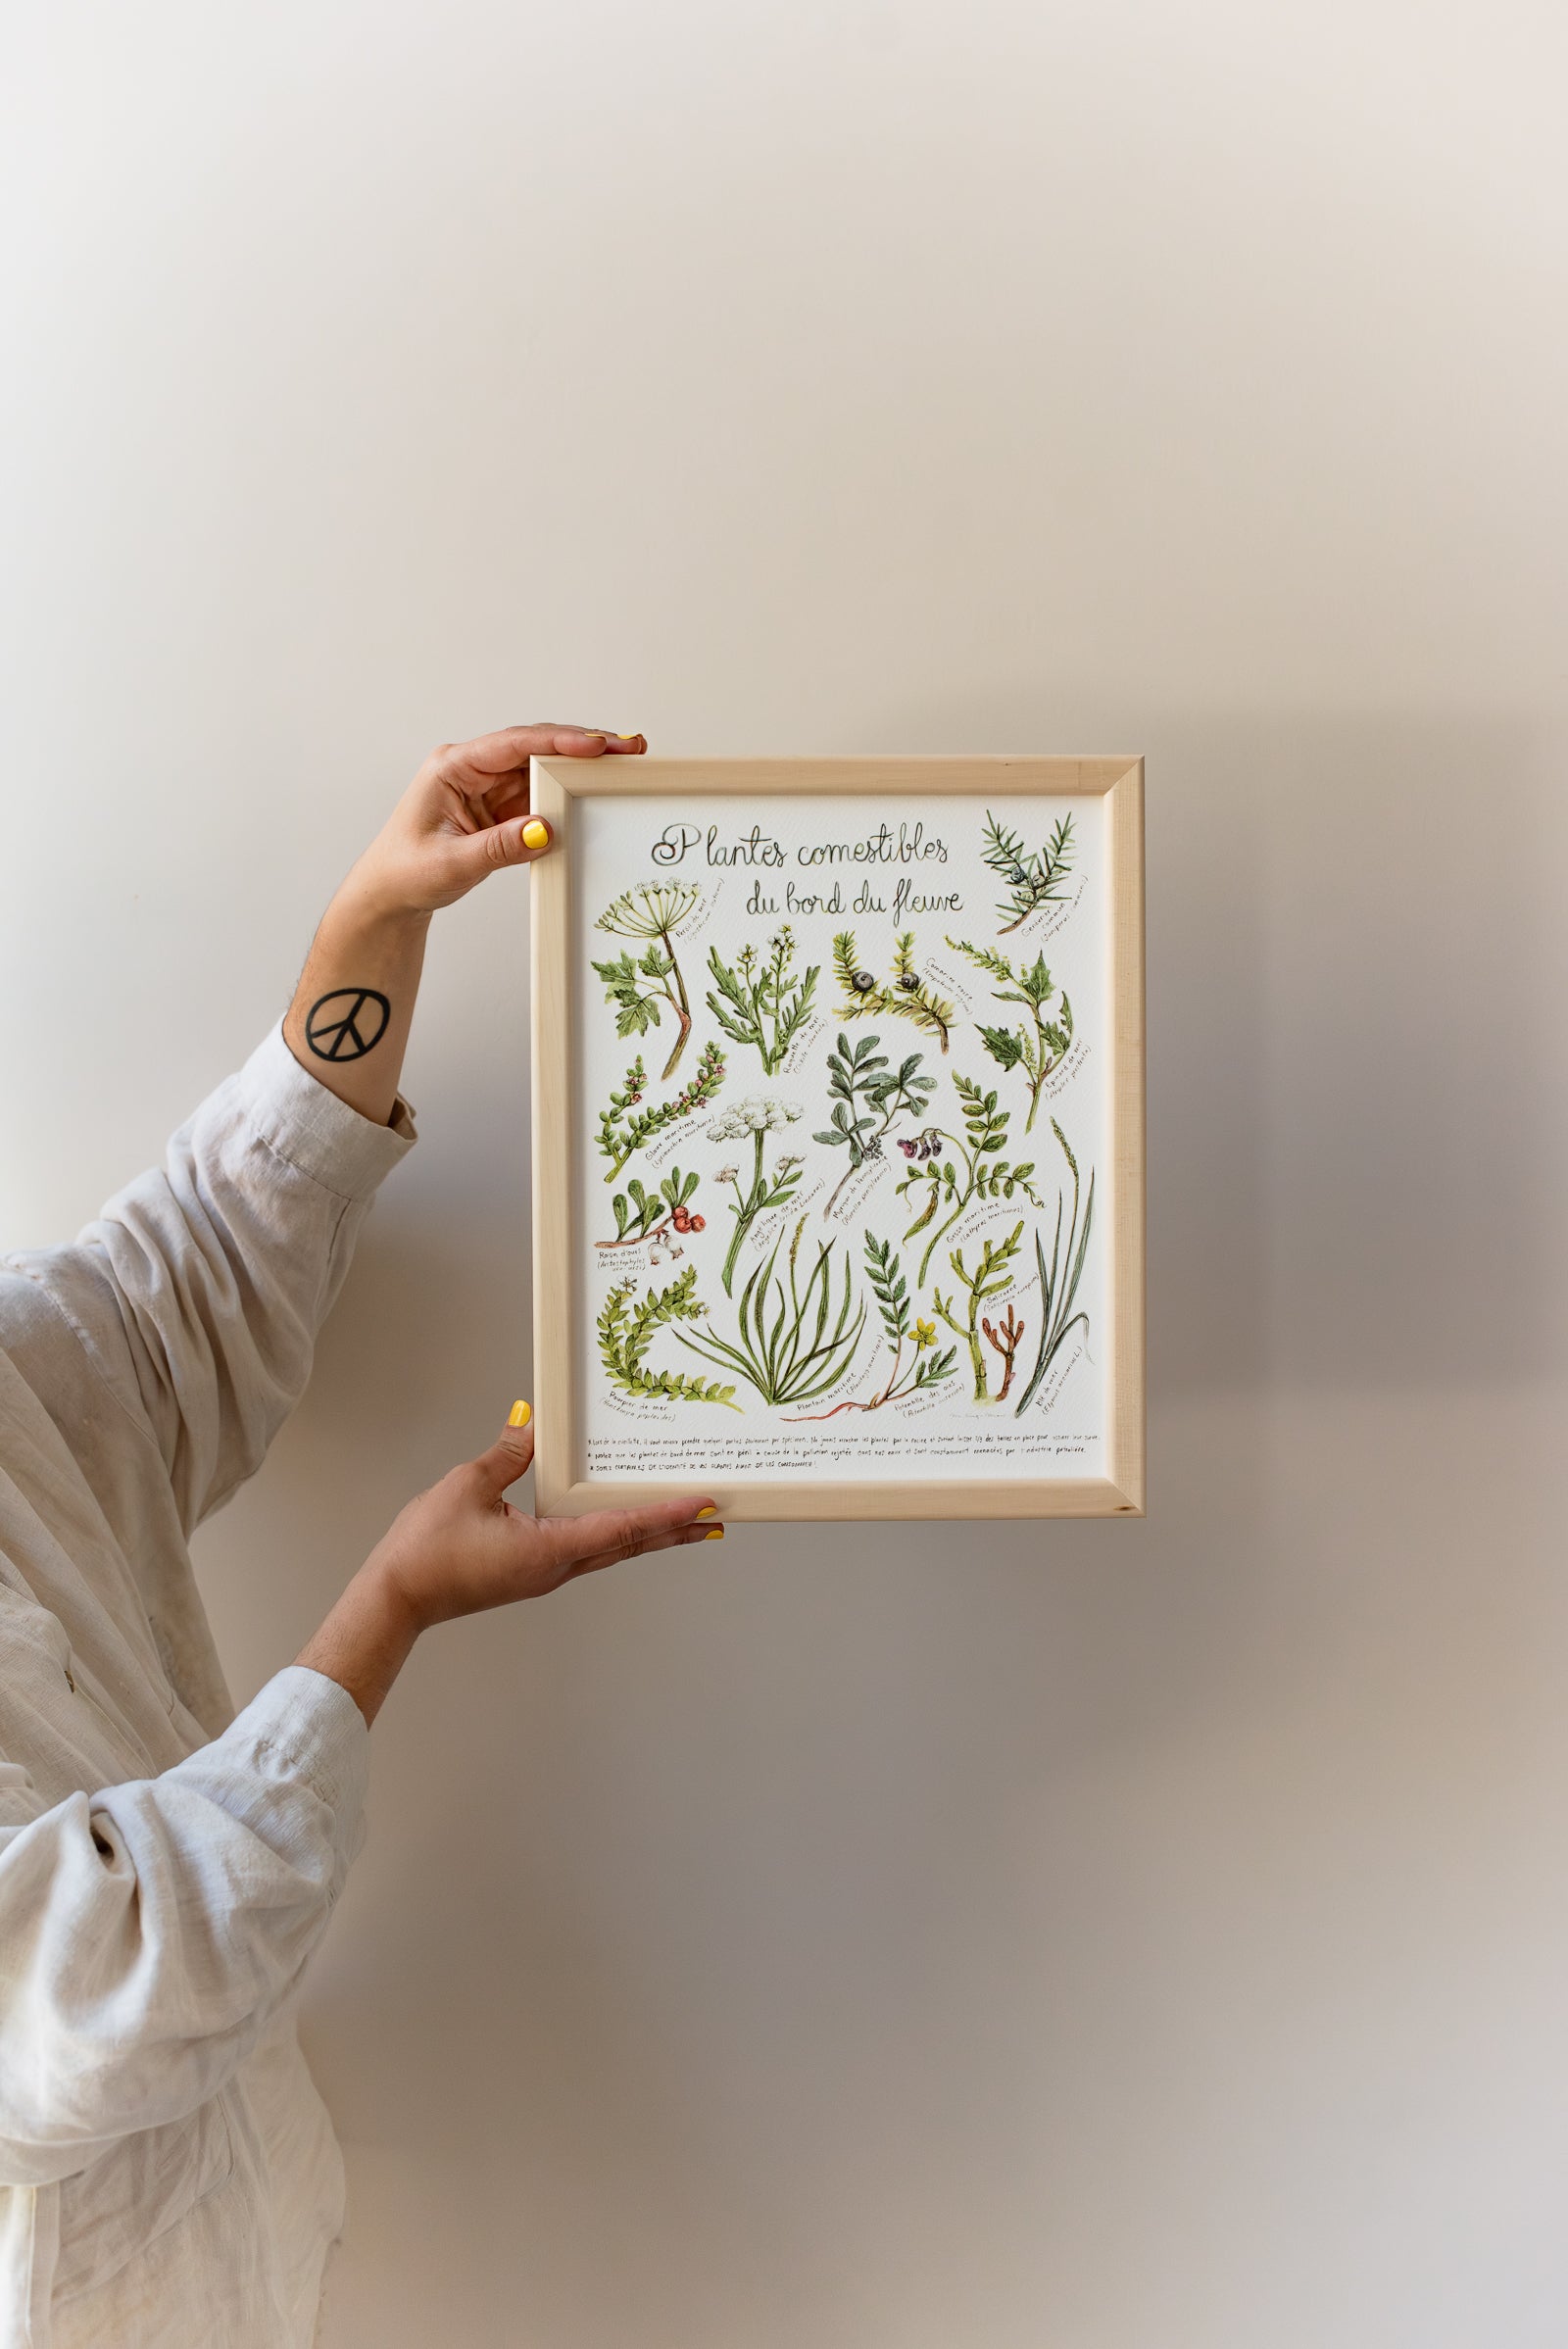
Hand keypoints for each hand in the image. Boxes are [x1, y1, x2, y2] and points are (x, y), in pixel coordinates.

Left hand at [353, 722, 645, 917]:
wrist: (390, 893)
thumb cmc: (406, 872)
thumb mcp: (452, 862)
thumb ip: (500, 846)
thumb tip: (546, 829)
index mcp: (452, 766)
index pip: (512, 745)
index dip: (557, 742)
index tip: (594, 746)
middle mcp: (473, 768)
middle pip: (537, 747)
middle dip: (583, 746)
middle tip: (628, 748)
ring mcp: (489, 786)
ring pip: (544, 768)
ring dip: (582, 769)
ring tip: (624, 767)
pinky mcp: (501, 807)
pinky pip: (542, 793)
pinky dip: (570, 794)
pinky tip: (597, 792)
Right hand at [366, 1410, 717, 1630]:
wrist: (394, 1598)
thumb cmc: (424, 1551)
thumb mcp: (467, 1486)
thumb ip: (507, 1454)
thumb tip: (535, 1423)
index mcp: (548, 1549)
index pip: (621, 1527)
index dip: (665, 1514)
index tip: (702, 1505)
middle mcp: (555, 1567)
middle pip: (628, 1546)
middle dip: (673, 1532)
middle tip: (714, 1521)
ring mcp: (544, 1574)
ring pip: (610, 1551)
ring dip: (648, 1536)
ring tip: (683, 1525)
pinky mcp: (530, 1573)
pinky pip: (585, 1551)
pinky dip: (614, 1537)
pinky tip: (618, 1525)